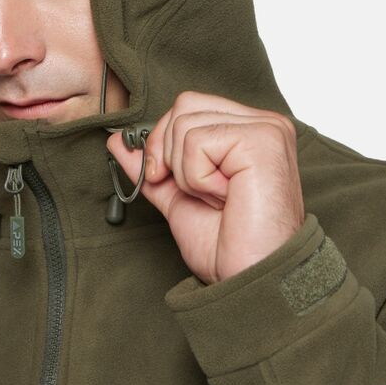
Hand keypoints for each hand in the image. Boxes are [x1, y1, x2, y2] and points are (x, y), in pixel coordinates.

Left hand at [107, 91, 304, 284]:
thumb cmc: (228, 244)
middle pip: (183, 107)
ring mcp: (265, 129)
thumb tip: (120, 141)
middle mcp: (261, 123)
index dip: (164, 142)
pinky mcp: (263, 140)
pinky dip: (198, 179)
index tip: (168, 179)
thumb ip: (153, 166)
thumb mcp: (178, 197)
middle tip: (195, 192)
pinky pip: (198, 142)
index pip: (187, 105)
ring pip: (186, 124)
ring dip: (188, 173)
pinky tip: (226, 197)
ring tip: (218, 198)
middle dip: (170, 155)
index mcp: (247, 130)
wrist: (250, 278)